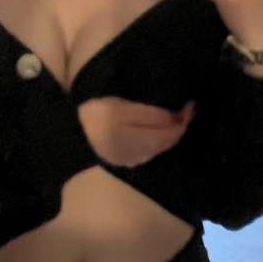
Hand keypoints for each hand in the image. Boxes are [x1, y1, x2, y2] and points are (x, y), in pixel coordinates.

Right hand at [78, 96, 194, 167]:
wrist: (70, 136)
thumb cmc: (96, 117)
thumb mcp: (123, 109)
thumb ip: (151, 115)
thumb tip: (179, 117)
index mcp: (143, 143)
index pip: (173, 132)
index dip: (185, 117)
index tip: (191, 102)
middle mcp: (143, 155)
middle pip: (169, 141)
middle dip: (180, 125)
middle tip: (187, 106)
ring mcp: (133, 159)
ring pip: (160, 146)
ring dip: (171, 132)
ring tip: (176, 114)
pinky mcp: (125, 158)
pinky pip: (150, 148)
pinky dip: (159, 137)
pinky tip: (158, 127)